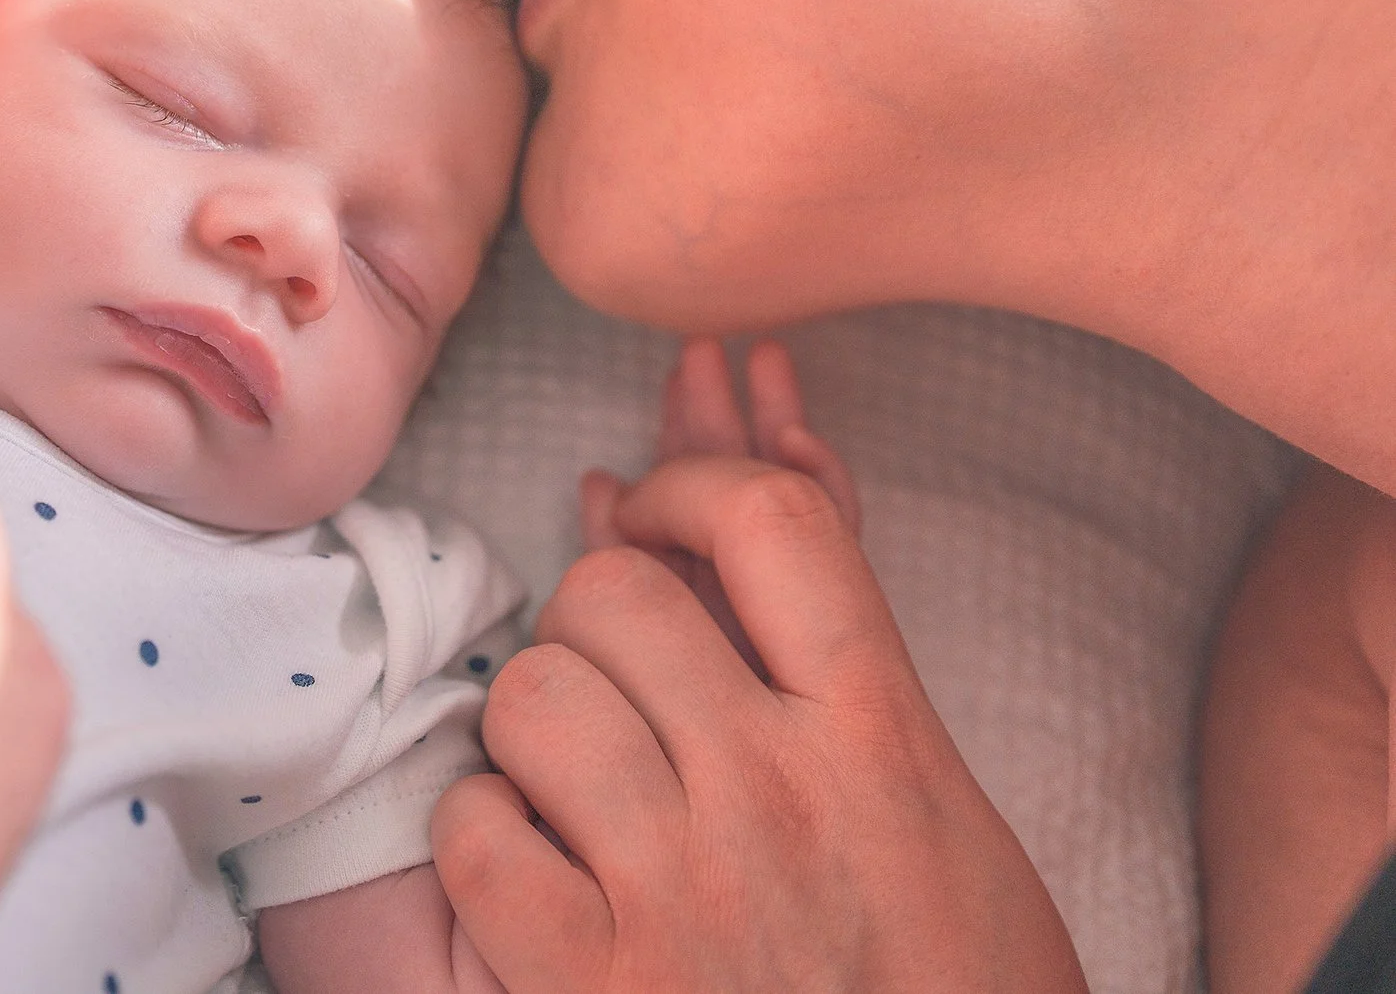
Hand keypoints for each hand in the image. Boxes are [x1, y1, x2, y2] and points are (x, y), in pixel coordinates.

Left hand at [432, 343, 1081, 992]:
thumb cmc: (942, 990)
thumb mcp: (930, 812)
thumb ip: (829, 659)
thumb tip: (712, 476)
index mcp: (884, 746)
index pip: (772, 525)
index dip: (688, 483)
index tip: (648, 513)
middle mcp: (780, 797)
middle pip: (613, 593)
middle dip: (588, 623)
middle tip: (609, 691)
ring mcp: (681, 889)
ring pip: (532, 695)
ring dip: (531, 731)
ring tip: (572, 789)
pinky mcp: (588, 982)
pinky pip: (476, 831)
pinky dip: (486, 843)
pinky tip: (534, 879)